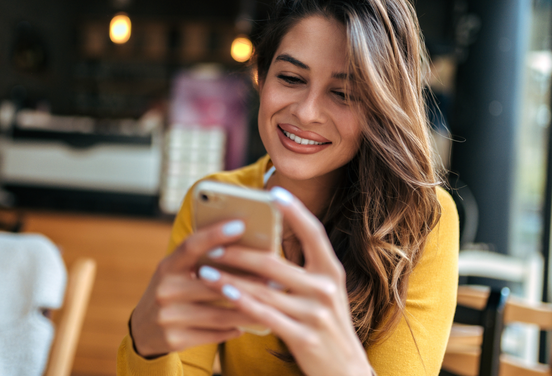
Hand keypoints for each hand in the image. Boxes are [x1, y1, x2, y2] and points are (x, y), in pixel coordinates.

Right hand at [130, 220, 259, 357]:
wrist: (143, 331)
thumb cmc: (172, 291)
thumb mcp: (177, 271)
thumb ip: (201, 260)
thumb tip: (245, 245)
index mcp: (167, 267)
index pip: (191, 246)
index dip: (214, 234)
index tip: (240, 224)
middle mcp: (165, 290)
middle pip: (212, 284)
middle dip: (247, 281)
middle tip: (275, 277)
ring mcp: (168, 317)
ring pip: (220, 313)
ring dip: (249, 309)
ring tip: (271, 303)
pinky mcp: (175, 340)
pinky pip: (215, 334)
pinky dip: (235, 328)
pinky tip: (249, 323)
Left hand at [197, 187, 373, 375]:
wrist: (347, 371)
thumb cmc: (327, 326)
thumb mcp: (324, 293)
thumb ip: (303, 270)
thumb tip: (264, 247)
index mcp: (332, 271)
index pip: (314, 233)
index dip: (294, 211)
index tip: (273, 193)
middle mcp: (326, 289)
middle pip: (276, 263)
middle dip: (240, 252)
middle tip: (212, 244)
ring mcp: (315, 314)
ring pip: (264, 290)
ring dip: (230, 278)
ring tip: (204, 270)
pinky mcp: (304, 337)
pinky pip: (266, 316)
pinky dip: (242, 302)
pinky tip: (225, 293)